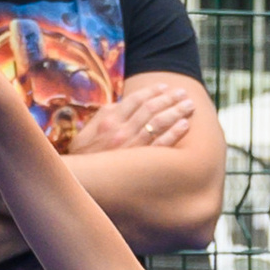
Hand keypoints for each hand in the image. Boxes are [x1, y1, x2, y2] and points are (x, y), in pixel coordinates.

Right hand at [62, 83, 197, 156]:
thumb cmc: (85, 156)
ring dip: (176, 112)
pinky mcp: (140, 164)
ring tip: (189, 105)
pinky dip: (174, 134)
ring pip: (158, 124)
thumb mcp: (88, 131)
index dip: (152, 91)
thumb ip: (105, 115)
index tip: (165, 87)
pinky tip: (185, 125)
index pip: (136, 100)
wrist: (80, 183)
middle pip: (151, 109)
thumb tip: (122, 104)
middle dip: (169, 99)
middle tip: (183, 93)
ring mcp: (132, 147)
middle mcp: (121, 131)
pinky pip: (161, 146)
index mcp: (109, 121)